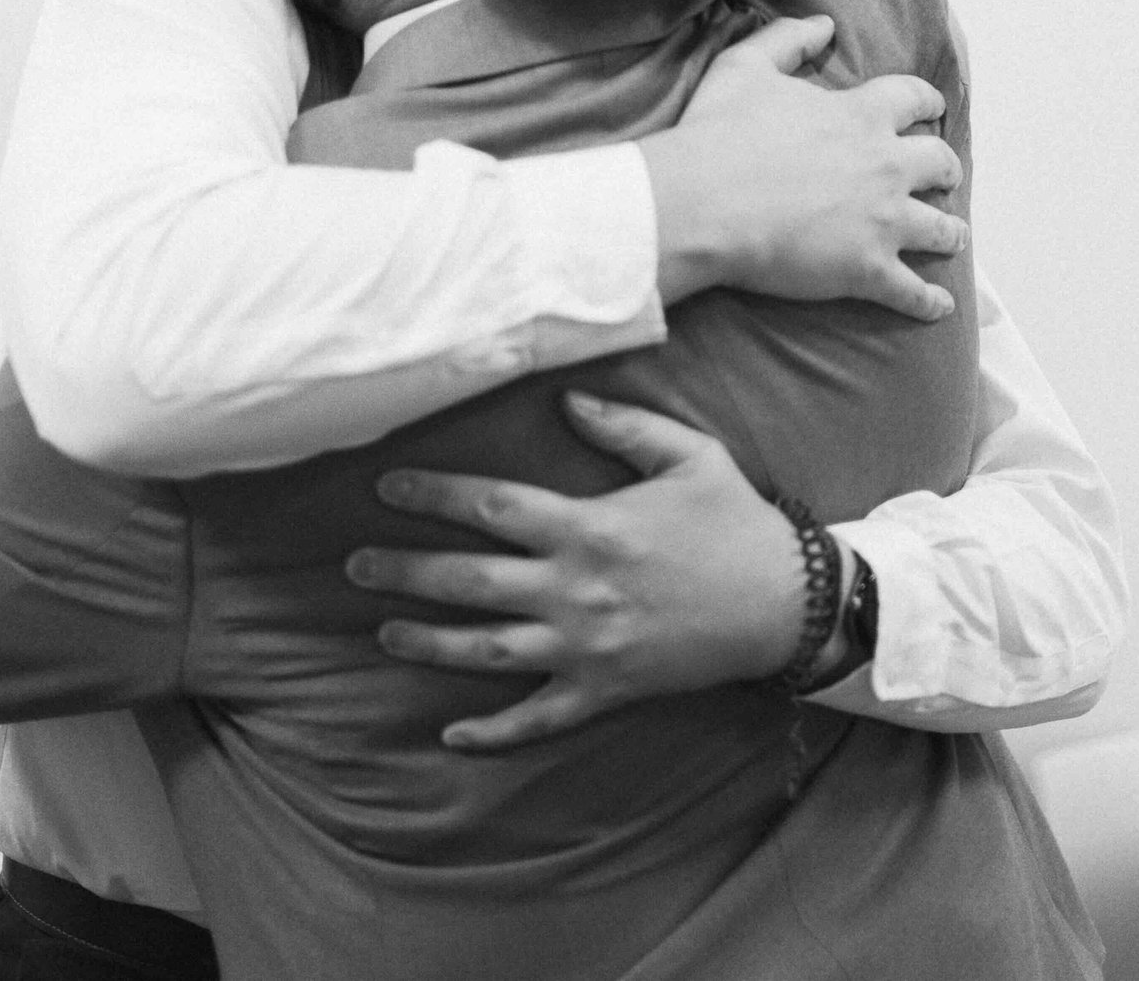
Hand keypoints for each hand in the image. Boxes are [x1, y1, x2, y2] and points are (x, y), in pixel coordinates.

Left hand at [344, 392, 804, 750]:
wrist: (785, 604)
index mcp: (591, 528)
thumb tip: (567, 404)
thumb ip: (625, 426)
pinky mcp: (605, 690)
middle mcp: (576, 590)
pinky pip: (538, 718)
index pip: (492, 508)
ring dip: (430, 642)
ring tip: (384, 630)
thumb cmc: (737, 523)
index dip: (433, 496)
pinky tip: (451, 733)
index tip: (387, 489)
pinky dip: (493, 732)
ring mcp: (586, 647)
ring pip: (487, 651)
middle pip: (470, 581)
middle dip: (405, 571)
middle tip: (353, 565)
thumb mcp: (691, 455)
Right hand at [639, 15, 964, 320]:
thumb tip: (824, 24)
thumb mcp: (747, 66)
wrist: (706, 204)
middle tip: (944, 176)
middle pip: (939, 163)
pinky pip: (913, 291)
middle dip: (945, 169)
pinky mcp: (869, 269)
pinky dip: (928, 301)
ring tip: (954, 239)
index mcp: (862, 116)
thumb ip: (789, 39)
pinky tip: (938, 307)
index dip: (926, 103)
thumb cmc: (720, 135)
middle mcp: (886, 166)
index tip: (932, 107)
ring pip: (939, 228)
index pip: (913, 100)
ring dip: (950, 233)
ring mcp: (883, 221)